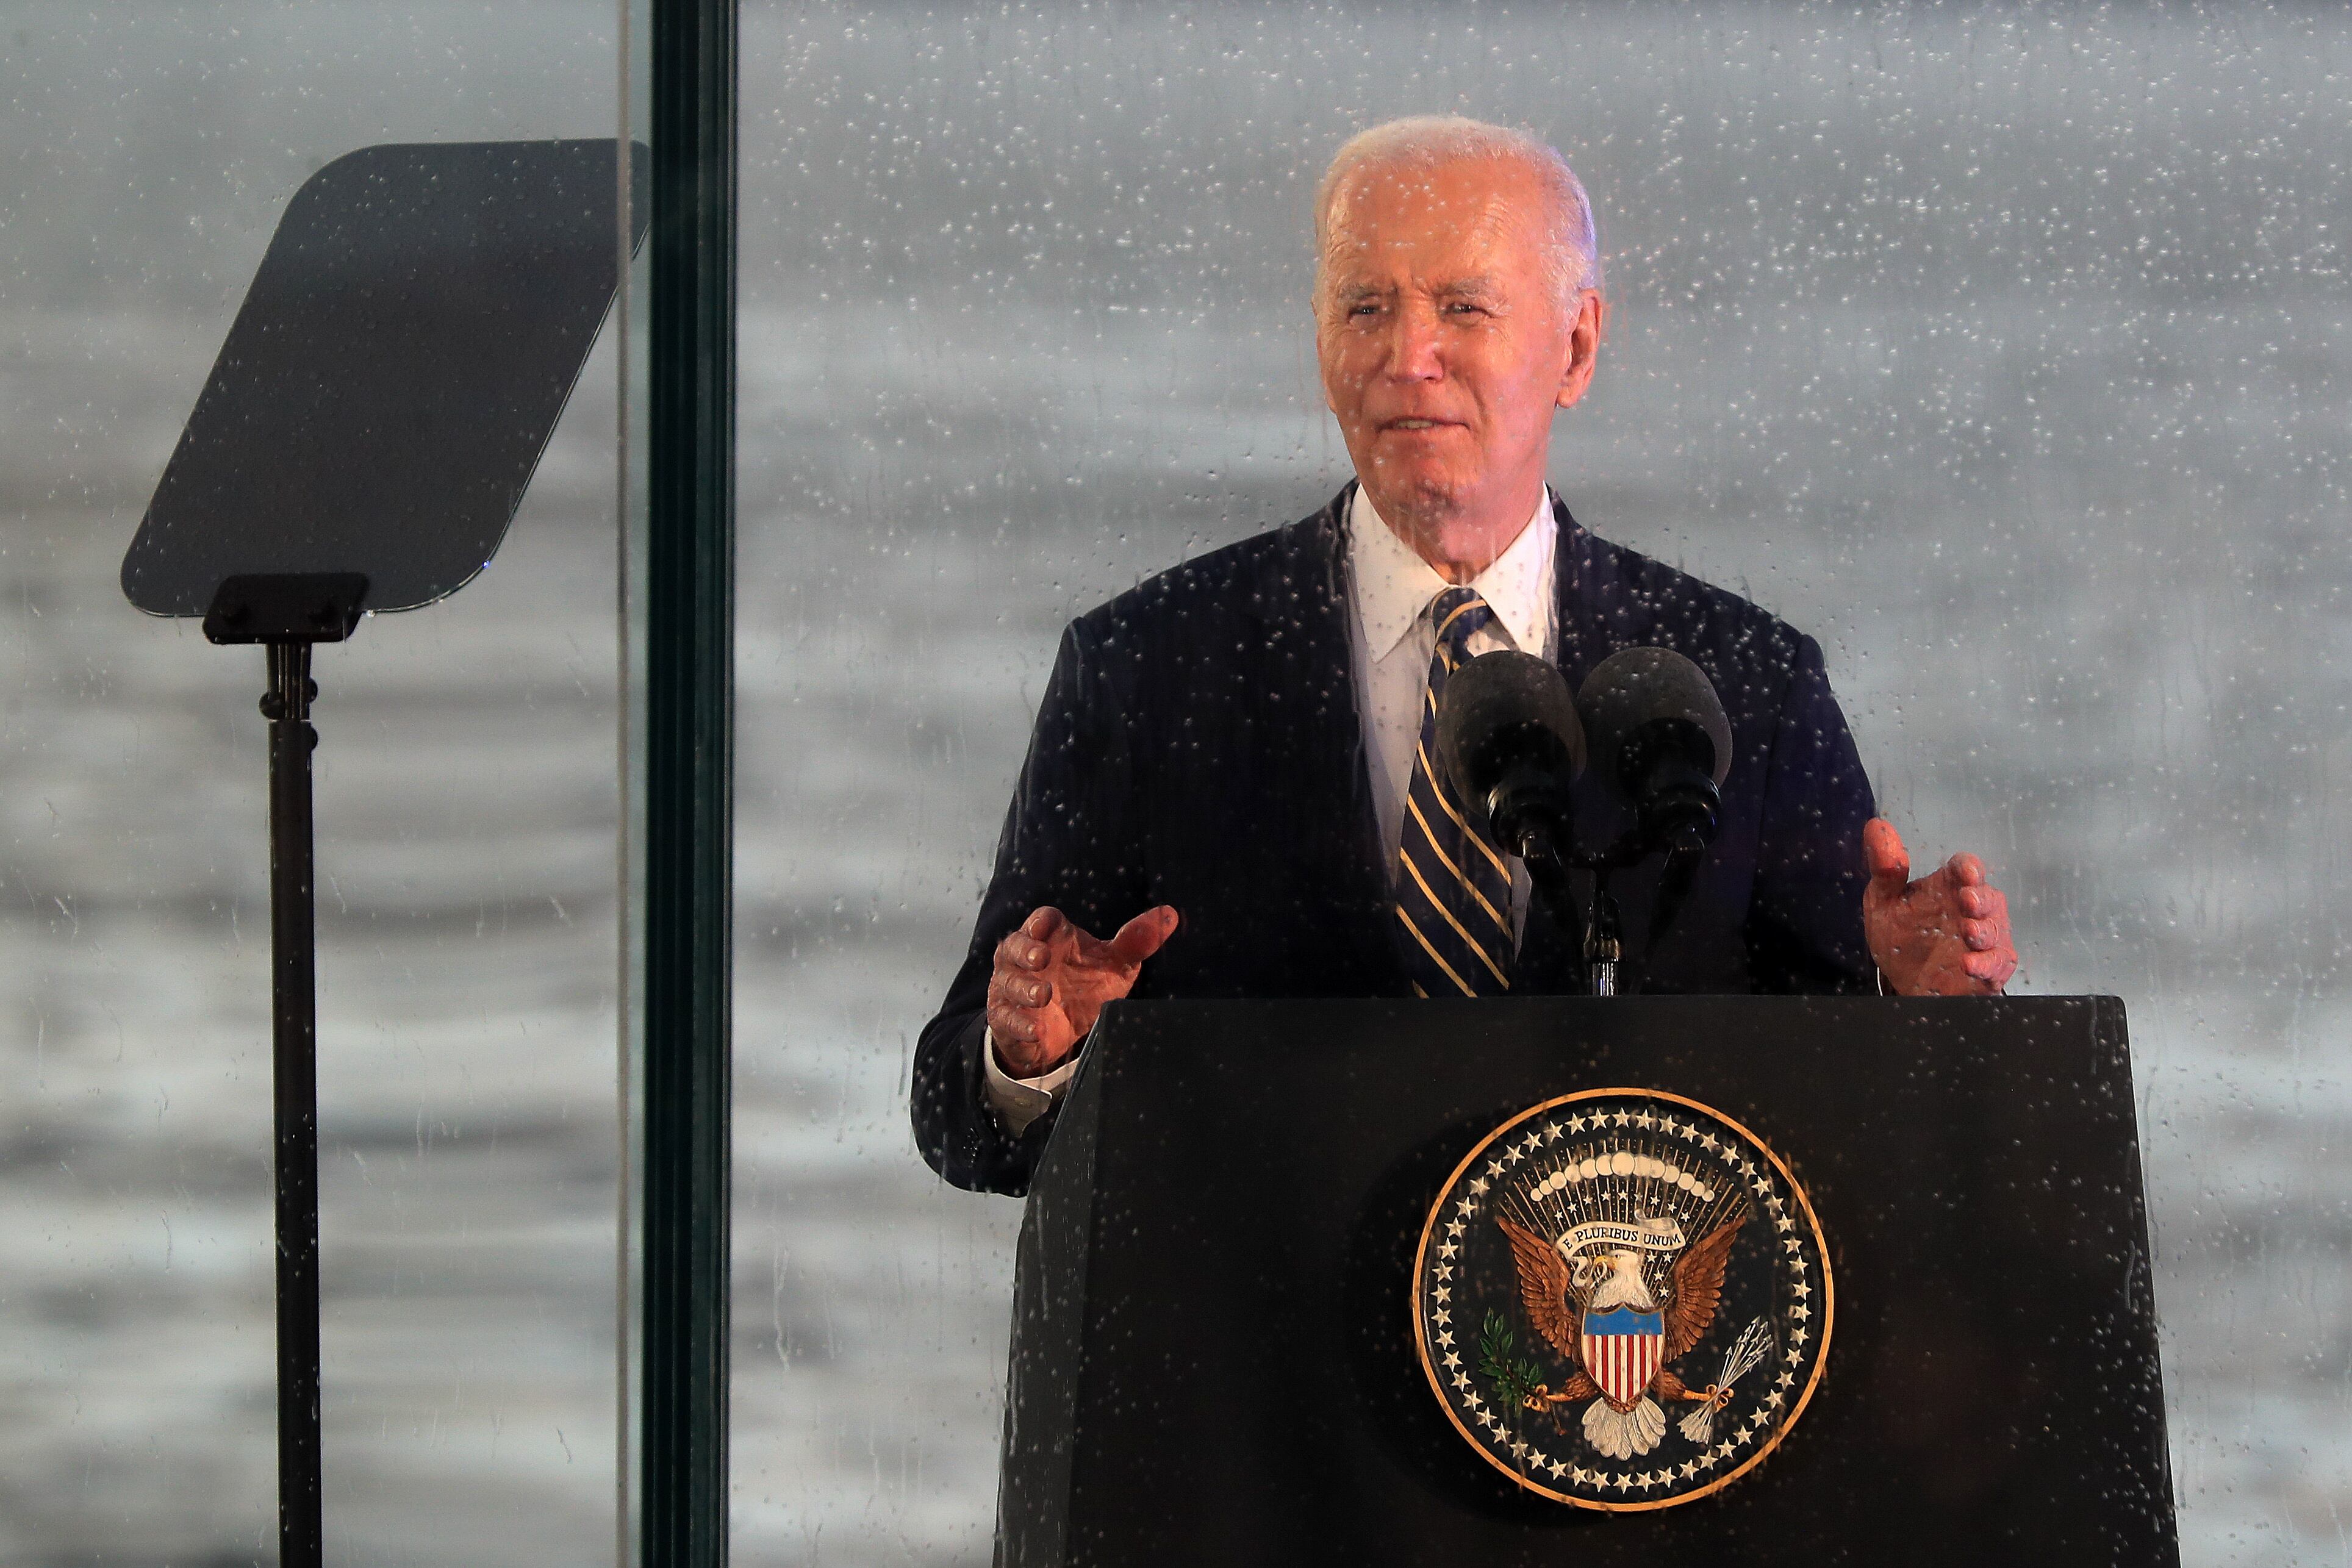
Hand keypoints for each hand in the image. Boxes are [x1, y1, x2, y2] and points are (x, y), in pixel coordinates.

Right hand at [986, 904, 1179, 1077]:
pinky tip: (1036, 1029)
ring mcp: (1010, 988)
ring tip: (1044, 996)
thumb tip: (1169, 915)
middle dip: (1024, 951)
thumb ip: (1137, 941)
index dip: (1040, 922)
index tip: (1045, 926)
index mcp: (1050, 937)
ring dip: (1024, 989)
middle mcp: (1023, 958)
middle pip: (1014, 945)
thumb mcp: (1114, 964)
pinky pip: (1005, 1019)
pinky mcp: (1005, 1018)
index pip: (1041, 920)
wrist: (1060, 1031)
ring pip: (1007, 982)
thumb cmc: (1084, 984)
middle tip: (1041, 958)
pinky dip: (1020, 1025)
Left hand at [1862, 818, 2016, 995]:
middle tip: (1967, 900)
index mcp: (1950, 886)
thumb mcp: (1883, 900)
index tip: (1965, 872)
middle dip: (1981, 898)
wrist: (1904, 980)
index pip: (1966, 868)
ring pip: (1994, 929)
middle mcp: (1973, 909)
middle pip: (1987, 896)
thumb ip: (1884, 867)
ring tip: (1968, 931)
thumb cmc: (1900, 935)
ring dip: (1983, 930)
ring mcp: (1984, 938)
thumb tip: (1876, 827)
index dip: (1969, 868)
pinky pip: (1996, 964)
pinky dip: (1985, 964)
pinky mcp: (1990, 967)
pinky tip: (1969, 964)